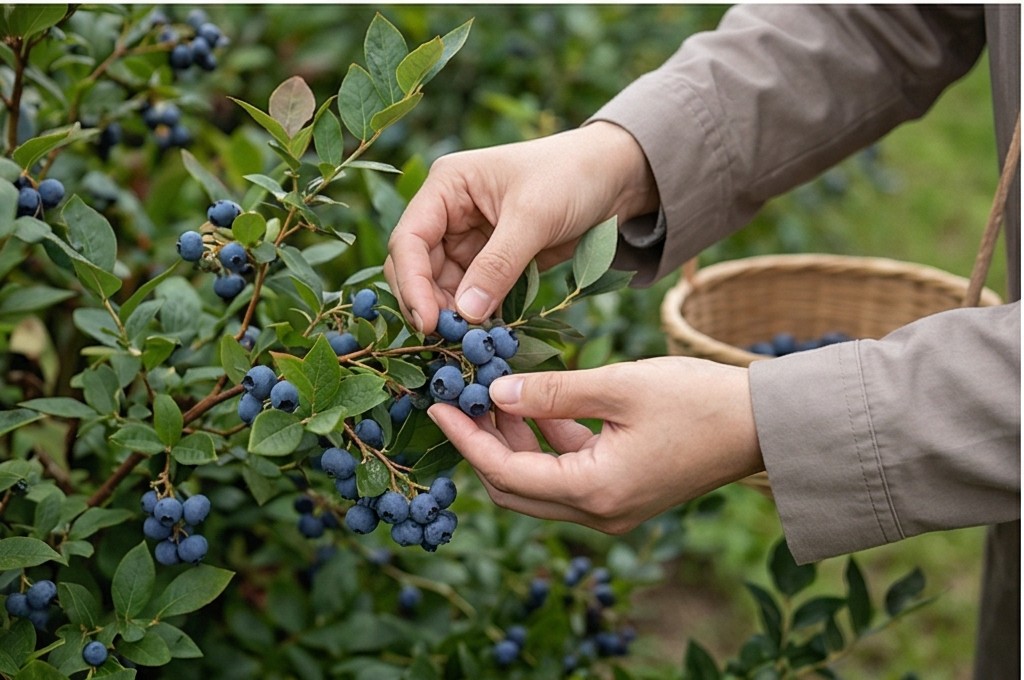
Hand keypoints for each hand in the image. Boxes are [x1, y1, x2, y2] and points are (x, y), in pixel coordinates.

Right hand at [384, 121, 657, 332]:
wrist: (616, 177)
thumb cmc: (572, 176)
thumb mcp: (534, 217)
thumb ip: (498, 265)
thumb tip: (467, 314)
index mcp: (447, 187)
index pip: (410, 240)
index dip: (412, 283)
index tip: (428, 322)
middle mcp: (448, 213)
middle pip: (418, 268)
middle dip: (429, 304)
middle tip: (449, 341)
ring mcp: (468, 240)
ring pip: (442, 287)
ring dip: (453, 316)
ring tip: (471, 343)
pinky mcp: (491, 262)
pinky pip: (472, 295)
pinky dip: (476, 316)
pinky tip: (486, 336)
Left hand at [426, 357, 764, 533]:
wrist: (763, 425)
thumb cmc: (698, 400)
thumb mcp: (619, 386)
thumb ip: (552, 393)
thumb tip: (495, 393)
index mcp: (594, 492)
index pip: (503, 473)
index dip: (464, 438)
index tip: (435, 404)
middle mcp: (598, 514)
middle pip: (513, 489)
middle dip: (481, 445)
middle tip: (460, 398)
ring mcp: (612, 509)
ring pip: (538, 484)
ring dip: (512, 444)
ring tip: (494, 393)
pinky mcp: (624, 495)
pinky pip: (567, 477)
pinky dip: (545, 446)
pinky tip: (537, 406)